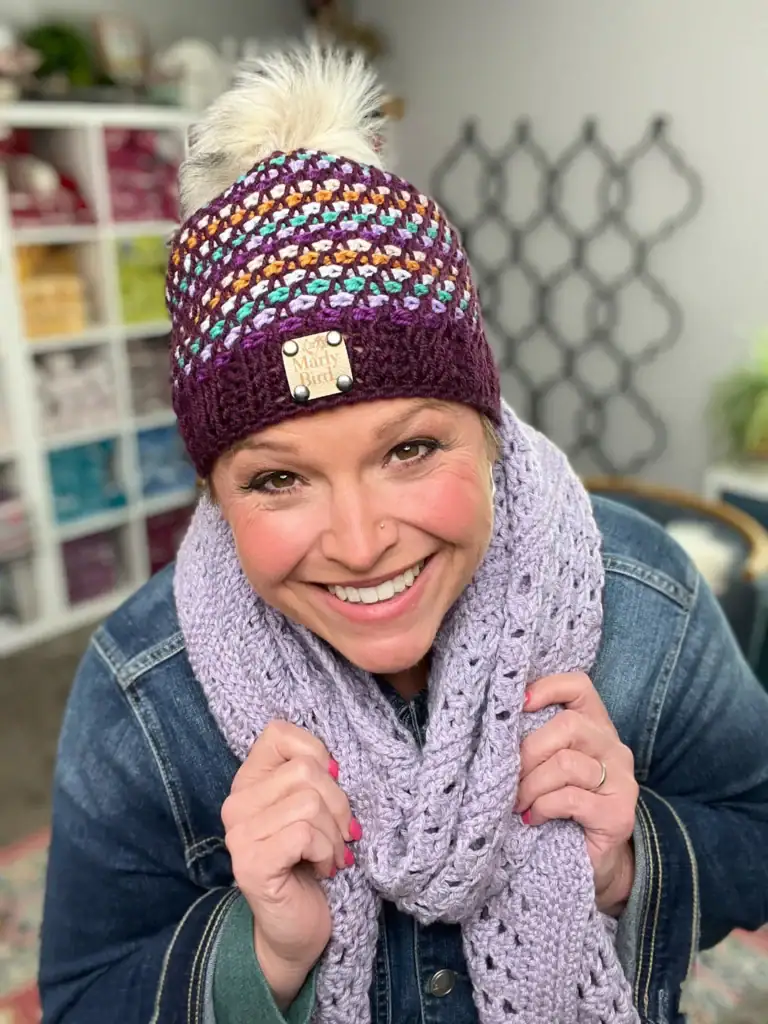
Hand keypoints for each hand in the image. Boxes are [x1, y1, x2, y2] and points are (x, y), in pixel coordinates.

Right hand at [221, 721, 358, 1008]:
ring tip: (328, 855)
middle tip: (338, 834)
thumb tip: (334, 765)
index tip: (328, 786)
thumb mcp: (313, 809)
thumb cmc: (310, 862)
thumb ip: (314, 778)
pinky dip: (326, 852)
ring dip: (333, 834)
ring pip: (309, 802)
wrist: (296, 928)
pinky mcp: (252, 864)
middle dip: (338, 804)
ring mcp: (239, 835)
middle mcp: (236, 803)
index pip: (279, 733)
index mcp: (249, 782)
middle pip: (306, 770)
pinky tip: (321, 870)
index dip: (316, 753)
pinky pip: (305, 834)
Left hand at [515, 673, 638, 915]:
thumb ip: (535, 742)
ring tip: (517, 803)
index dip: (547, 686)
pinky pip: (570, 798)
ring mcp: (621, 781)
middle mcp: (614, 747)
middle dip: (528, 750)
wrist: (594, 864)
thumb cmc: (561, 809)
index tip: (518, 705)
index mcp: (596, 727)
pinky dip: (542, 807)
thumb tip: (495, 724)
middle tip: (508, 776)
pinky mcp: (617, 813)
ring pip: (566, 763)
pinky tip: (532, 818)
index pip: (579, 686)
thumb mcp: (546, 767)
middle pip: (569, 725)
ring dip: (530, 785)